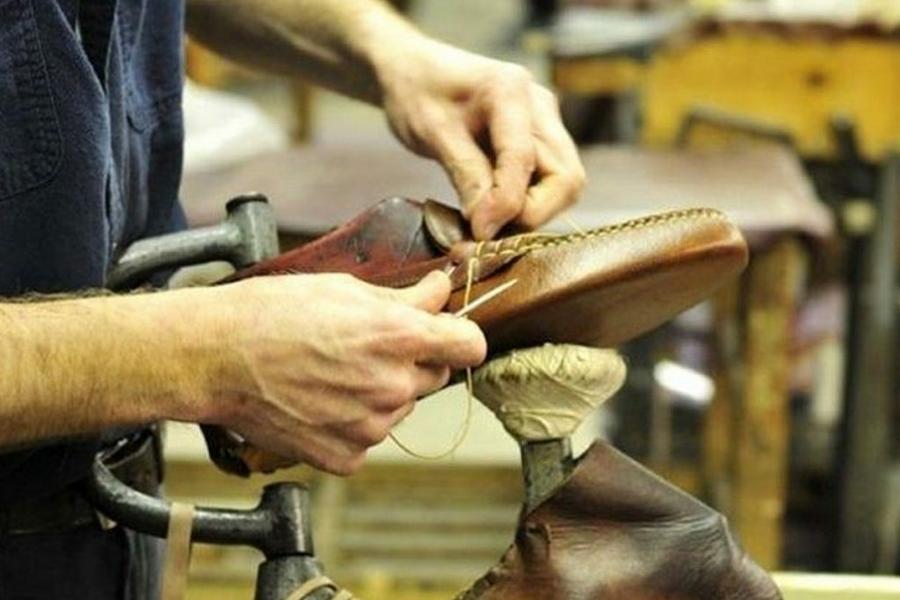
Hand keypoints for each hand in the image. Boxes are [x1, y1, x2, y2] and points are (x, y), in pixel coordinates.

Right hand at [195, 271, 485, 474]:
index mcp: (398, 338)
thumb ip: (405, 296)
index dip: (459, 336)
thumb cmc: (271, 313)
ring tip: (331, 372)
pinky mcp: (345, 457)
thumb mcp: (343, 288)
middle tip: (365, 347)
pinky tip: (318, 400)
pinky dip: (351, 423)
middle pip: (434, 376)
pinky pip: (368, 438)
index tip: (446, 333)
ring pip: (399, 407)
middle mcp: (392, 386)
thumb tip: (440, 289)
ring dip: (379, 392)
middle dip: (412, 360)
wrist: (215, 357)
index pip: (470, 345)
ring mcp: (370, 427)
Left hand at [378, 41, 585, 239]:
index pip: (524, 159)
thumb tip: (488, 228)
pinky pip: (547, 183)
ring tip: (485, 222)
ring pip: (563, 185)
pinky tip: (490, 210)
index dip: (505, 204)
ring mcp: (545, 124)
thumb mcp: (432, 134)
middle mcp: (540, 107)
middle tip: (486, 230)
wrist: (415, 71)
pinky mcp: (540, 140)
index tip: (478, 232)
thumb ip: (466, 176)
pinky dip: (524, 205)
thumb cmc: (417, 94)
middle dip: (531, 213)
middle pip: (565, 178)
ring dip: (529, 212)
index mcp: (510, 91)